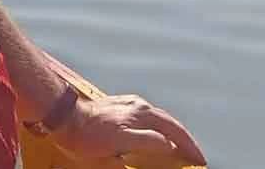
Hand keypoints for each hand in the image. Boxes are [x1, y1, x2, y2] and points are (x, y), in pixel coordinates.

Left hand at [53, 94, 206, 166]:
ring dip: (177, 132)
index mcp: (140, 118)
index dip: (185, 150)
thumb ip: (146, 141)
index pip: (171, 137)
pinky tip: (163, 131)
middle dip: (187, 141)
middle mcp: (139, 108)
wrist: (66, 116)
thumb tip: (167, 143)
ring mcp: (133, 104)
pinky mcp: (125, 102)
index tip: (197, 162)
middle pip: (171, 125)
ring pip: (163, 117)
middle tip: (198, 157)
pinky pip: (152, 113)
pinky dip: (164, 124)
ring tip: (185, 146)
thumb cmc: (87, 136)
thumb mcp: (118, 143)